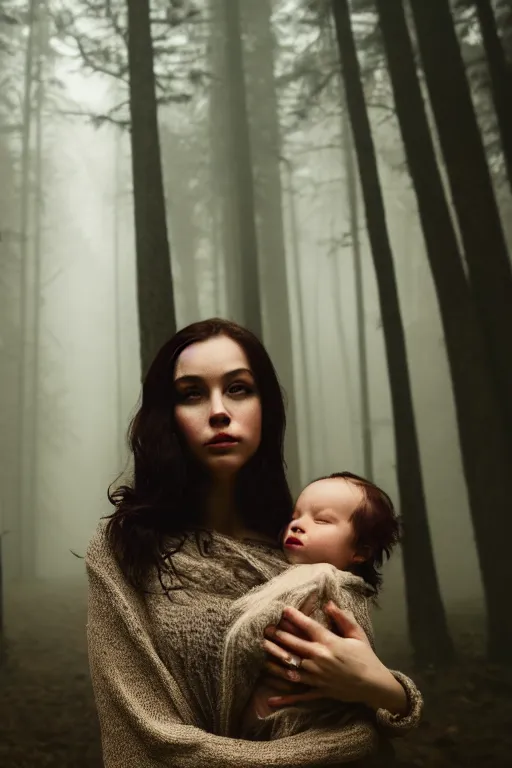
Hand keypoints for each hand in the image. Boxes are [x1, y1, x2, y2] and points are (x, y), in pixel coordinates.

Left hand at [261, 602, 407, 714]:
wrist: (374, 686)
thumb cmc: (366, 657)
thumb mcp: (357, 634)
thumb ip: (342, 618)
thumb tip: (328, 603)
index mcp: (330, 643)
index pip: (308, 627)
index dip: (295, 617)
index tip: (283, 610)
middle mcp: (320, 659)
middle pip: (294, 645)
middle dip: (279, 636)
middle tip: (265, 628)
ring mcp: (318, 676)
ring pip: (292, 667)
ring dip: (276, 659)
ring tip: (262, 651)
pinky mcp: (319, 691)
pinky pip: (299, 695)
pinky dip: (285, 699)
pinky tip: (270, 700)